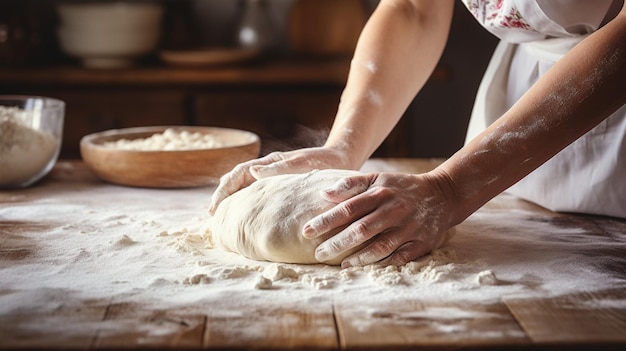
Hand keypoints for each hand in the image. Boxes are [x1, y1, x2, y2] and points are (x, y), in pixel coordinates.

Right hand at [208, 147, 352, 214]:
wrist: (340, 160)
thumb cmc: (323, 162)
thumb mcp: (302, 164)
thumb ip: (279, 168)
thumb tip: (252, 173)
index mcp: (269, 163)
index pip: (238, 174)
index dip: (224, 190)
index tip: (215, 207)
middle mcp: (267, 169)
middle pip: (236, 181)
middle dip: (223, 196)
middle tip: (213, 215)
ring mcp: (272, 178)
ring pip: (245, 188)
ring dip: (233, 201)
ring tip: (224, 218)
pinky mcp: (280, 186)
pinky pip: (258, 195)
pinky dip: (248, 204)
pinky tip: (247, 219)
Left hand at [302, 172, 454, 267]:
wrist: (442, 194)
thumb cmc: (401, 187)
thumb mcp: (377, 178)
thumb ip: (350, 184)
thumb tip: (324, 193)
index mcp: (380, 193)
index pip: (348, 208)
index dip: (326, 221)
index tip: (306, 231)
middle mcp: (394, 210)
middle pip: (361, 230)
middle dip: (337, 243)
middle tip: (319, 254)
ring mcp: (409, 227)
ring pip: (381, 246)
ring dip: (359, 258)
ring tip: (342, 265)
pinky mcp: (422, 242)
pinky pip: (401, 256)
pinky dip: (384, 264)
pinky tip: (368, 268)